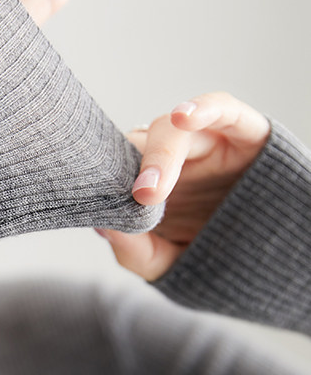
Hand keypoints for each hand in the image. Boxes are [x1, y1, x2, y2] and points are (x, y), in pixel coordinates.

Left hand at [96, 92, 271, 279]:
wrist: (277, 264)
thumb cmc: (215, 256)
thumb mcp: (169, 265)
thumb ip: (135, 252)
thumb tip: (103, 226)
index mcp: (151, 183)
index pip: (119, 165)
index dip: (107, 177)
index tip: (98, 200)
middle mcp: (174, 158)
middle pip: (141, 146)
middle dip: (132, 170)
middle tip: (137, 199)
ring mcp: (207, 143)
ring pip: (174, 131)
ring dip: (161, 155)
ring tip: (151, 189)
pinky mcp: (244, 133)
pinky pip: (224, 109)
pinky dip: (205, 108)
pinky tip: (185, 117)